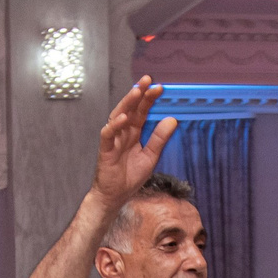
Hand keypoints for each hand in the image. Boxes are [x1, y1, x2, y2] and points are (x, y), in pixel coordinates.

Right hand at [92, 78, 175, 208]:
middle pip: (130, 109)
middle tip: (147, 80)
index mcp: (134, 132)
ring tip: (136, 92)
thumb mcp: (151, 156)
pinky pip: (108, 135)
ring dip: (127, 104)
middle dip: (138, 94)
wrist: (115, 196)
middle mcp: (123, 132)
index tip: (160, 88)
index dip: (149, 99)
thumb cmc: (129, 177)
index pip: (142, 111)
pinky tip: (123, 118)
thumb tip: (172, 119)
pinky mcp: (105, 150)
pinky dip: (114, 126)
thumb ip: (159, 138)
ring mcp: (113, 140)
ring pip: (117, 116)